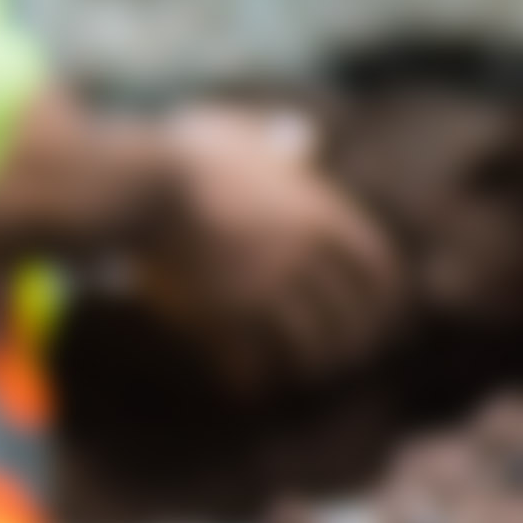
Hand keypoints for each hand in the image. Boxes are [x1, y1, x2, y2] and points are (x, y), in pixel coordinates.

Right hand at [139, 111, 401, 387]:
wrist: (138, 184)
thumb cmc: (180, 159)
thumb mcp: (241, 139)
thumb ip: (276, 144)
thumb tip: (300, 135)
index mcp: (320, 216)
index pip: (378, 270)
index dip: (384, 301)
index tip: (381, 318)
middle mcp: (306, 257)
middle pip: (351, 317)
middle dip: (349, 345)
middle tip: (341, 362)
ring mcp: (270, 288)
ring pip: (309, 347)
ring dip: (305, 369)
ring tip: (296, 380)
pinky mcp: (229, 315)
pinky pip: (254, 360)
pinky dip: (252, 378)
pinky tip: (245, 387)